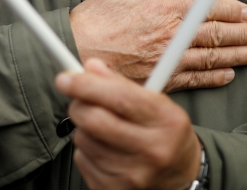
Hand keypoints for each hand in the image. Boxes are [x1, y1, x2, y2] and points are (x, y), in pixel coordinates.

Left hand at [56, 59, 202, 189]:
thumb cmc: (166, 135)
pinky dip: (86, 149)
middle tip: (80, 100)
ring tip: (102, 128)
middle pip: (95, 120)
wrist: (180, 178)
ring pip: (83, 139)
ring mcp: (133, 175)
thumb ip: (122, 84)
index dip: (86, 85)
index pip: (120, 98)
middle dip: (78, 105)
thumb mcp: (157, 104)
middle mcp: (152, 150)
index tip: (66, 78)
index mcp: (166, 121)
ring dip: (84, 127)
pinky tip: (104, 148)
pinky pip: (82, 159)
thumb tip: (91, 68)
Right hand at [69, 0, 246, 92]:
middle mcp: (173, 36)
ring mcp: (169, 60)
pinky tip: (226, 75)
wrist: (78, 51)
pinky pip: (194, 79)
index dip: (232, 10)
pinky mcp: (160, 79)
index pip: (209, 8)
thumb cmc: (96, 19)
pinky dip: (213, 77)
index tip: (246, 11)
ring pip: (211, 58)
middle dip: (242, 33)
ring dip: (235, 55)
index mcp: (167, 9)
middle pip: (217, 34)